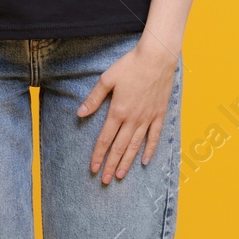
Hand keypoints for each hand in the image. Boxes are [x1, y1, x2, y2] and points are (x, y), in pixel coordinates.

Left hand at [78, 38, 177, 183]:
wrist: (156, 58)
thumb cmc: (130, 66)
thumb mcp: (107, 79)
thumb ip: (94, 98)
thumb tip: (79, 113)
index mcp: (118, 111)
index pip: (105, 139)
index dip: (98, 155)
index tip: (93, 168)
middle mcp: (133, 119)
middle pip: (119, 148)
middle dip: (111, 165)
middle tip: (105, 180)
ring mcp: (147, 119)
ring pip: (135, 146)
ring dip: (127, 162)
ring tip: (120, 176)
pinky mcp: (159, 115)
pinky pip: (154, 137)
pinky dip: (149, 150)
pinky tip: (144, 161)